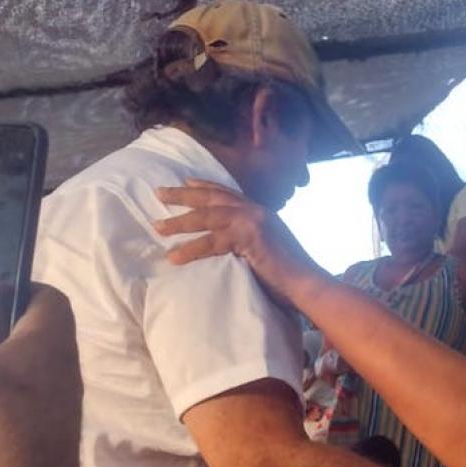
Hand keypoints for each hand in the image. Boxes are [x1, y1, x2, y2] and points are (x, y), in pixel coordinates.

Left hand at [153, 179, 326, 298]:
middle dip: (183, 195)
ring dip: (180, 222)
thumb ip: (249, 242)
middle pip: (213, 197)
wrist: (307, 285)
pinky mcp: (249, 237)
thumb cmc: (289, 277)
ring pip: (208, 216)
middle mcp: (256, 211)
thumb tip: (228, 247)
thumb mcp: (267, 250)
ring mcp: (253, 221)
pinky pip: (212, 241)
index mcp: (261, 212)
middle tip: (160, 193)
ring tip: (158, 227)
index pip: (229, 193)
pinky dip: (191, 249)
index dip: (205, 186)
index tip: (186, 182)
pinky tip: (174, 257)